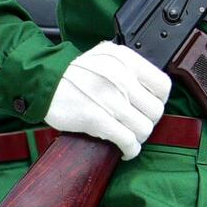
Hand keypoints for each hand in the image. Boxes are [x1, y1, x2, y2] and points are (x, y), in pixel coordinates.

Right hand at [46, 42, 171, 159]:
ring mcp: (110, 99)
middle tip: (137, 124)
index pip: (163, 86)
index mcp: (127, 61)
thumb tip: (148, 85)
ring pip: (144, 127)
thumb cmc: (75, 70)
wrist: (43, 79)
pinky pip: (126, 139)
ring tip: (130, 138)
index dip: (160, 101)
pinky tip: (126, 151)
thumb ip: (129, 66)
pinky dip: (130, 149)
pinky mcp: (95, 118)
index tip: (150, 107)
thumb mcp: (106, 55)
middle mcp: (122, 78)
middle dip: (149, 122)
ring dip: (139, 138)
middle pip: (155, 110)